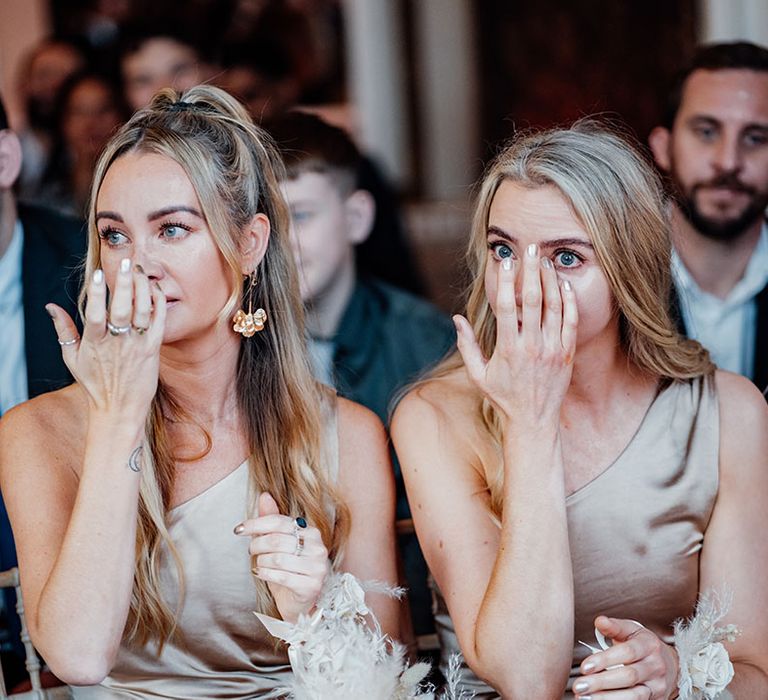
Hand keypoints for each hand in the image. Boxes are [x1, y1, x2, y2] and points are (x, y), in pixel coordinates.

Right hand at [47, 259, 165, 422]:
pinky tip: (155, 290)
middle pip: (122, 308)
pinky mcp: (153, 350)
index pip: (95, 313)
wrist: (119, 411)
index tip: (98, 273)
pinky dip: (158, 305)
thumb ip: (63, 331)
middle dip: (124, 283)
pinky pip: (159, 323)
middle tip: (127, 262)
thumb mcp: (72, 359)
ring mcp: (137, 346)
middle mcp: (117, 343)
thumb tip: (51, 306)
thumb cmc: (95, 385)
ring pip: (143, 312)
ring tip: (141, 271)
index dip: (97, 293)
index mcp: (95, 344)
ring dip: (143, 289)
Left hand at [236, 492, 328, 622]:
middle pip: (277, 540)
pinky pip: (281, 576)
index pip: (279, 521)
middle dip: (257, 545)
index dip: (256, 524)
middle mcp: (317, 547)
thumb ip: (272, 519)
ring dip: (261, 562)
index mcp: (310, 531)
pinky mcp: (311, 585)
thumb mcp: (277, 543)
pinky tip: (260, 574)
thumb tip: (264, 495)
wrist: (297, 602)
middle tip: (250, 551)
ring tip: (259, 564)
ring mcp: (316, 567)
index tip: (238, 529)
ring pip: (277, 558)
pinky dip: (265, 574)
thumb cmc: (287, 569)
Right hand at [454, 244, 577, 423]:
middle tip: (532, 247)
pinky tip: (564, 285)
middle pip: (534, 300)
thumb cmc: (503, 397)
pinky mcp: (567, 354)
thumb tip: (456, 318)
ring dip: (551, 281)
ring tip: (547, 260)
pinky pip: (570, 322)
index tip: (507, 261)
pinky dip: (568, 302)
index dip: (507, 281)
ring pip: (555, 308)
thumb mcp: (478, 374)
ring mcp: (552, 350)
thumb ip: (467, 345)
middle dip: (533, 271)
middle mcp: (532, 347)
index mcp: (508, 349)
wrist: (534, 421)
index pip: (507, 307)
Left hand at [574, 616, 679, 698]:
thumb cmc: (644, 645)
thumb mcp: (632, 630)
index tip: (585, 667)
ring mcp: (657, 685)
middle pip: (628, 676)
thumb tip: (599, 621)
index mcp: (648, 645)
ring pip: (633, 695)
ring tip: (585, 698)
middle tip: (579, 686)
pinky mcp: (656, 699)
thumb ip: (614, 627)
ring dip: (607, 698)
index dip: (605, 660)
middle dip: (601, 682)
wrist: (672, 665)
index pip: (626, 652)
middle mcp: (655, 666)